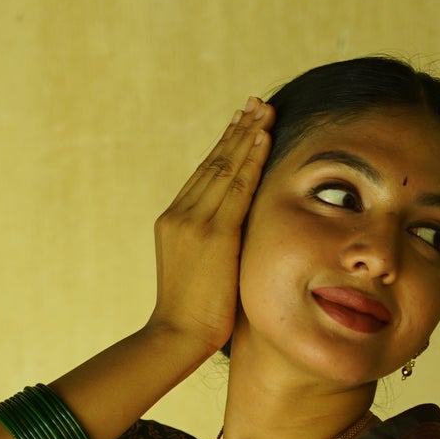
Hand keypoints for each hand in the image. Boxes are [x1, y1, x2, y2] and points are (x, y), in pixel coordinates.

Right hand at [148, 100, 272, 355]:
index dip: (225, 146)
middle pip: (214, 162)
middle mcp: (180, 214)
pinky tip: (264, 138)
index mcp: (174, 221)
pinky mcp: (212, 234)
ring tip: (265, 110)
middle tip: (257, 102)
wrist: (177, 336)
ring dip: (248, 136)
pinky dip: (251, 160)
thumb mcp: (201, 270)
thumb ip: (214, 246)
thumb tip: (239, 238)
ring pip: (225, 168)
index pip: (204, 175)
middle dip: (238, 130)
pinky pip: (236, 188)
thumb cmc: (194, 316)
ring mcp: (194, 222)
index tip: (243, 122)